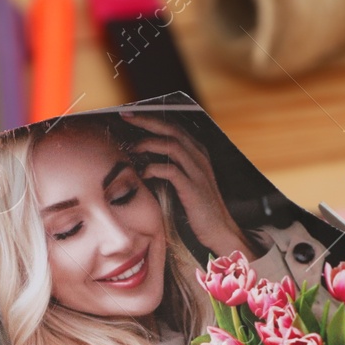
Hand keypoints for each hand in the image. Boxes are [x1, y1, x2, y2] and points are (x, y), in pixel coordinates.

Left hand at [121, 112, 248, 260]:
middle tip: (124, 117)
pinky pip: (171, 171)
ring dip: (148, 144)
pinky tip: (144, 174)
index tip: (129, 114)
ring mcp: (198, 172)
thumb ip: (170, 167)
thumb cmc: (198, 208)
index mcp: (197, 152)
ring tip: (132, 149)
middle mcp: (199, 157)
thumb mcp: (185, 182)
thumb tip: (143, 159)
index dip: (151, 118)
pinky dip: (154, 169)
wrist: (219, 230)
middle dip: (146, 121)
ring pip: (172, 145)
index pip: (173, 127)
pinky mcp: (193, 189)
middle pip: (171, 129)